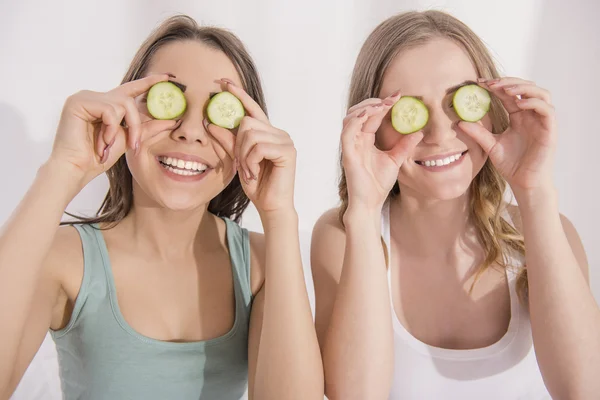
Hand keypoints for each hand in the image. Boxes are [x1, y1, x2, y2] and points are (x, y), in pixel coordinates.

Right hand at [50, 74, 179, 188]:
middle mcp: (95, 97)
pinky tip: (102, 141)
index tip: (169, 76)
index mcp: (106, 104)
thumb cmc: (98, 157)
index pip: (131, 89)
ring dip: (123, 129)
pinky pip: (109, 110)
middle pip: (128, 99)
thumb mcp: (129, 140)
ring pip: (122, 104)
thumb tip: (172, 120)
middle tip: (135, 144)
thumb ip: (147, 128)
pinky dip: (110, 129)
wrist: (76, 169)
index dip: (150, 82)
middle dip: (136, 123)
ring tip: (110, 145)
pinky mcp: (78, 101)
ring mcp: (85, 97)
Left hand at [206, 79, 295, 215]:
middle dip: (238, 145)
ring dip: (244, 156)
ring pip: (251, 134)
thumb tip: (209, 122)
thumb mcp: (236, 160)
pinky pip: (258, 147)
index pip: (251, 109)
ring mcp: (285, 140)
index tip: (223, 82)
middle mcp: (278, 133)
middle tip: (242, 165)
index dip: (238, 94)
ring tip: (249, 171)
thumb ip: (227, 141)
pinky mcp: (288, 151)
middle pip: (246, 122)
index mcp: (267, 132)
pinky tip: (255, 172)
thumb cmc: (257, 184)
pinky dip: (251, 161)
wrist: (270, 206)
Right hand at [342, 92, 423, 212]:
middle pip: (358, 112)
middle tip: (392, 99)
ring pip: (350, 117)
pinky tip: (369, 114)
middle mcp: (356, 140)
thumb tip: (419, 131)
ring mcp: (350, 146)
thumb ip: (404, 145)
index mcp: (365, 139)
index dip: (383, 104)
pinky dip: (356, 120)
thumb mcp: (396, 160)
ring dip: (365, 108)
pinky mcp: (347, 153)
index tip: (398, 96)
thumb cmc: (378, 183)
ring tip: (382, 105)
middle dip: (374, 102)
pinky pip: (347, 132)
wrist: (371, 202)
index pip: (372, 116)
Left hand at [459, 77, 556, 194]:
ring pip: (541, 93)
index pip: (509, 94)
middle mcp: (532, 116)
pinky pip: (547, 109)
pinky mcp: (550, 130)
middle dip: (509, 81)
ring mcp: (542, 121)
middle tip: (491, 83)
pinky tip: (518, 104)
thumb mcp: (490, 146)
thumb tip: (458, 122)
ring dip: (523, 88)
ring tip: (505, 90)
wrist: (523, 183)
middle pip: (526, 88)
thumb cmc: (511, 165)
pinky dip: (533, 103)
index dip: (496, 85)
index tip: (479, 83)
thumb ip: (478, 133)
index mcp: (518, 117)